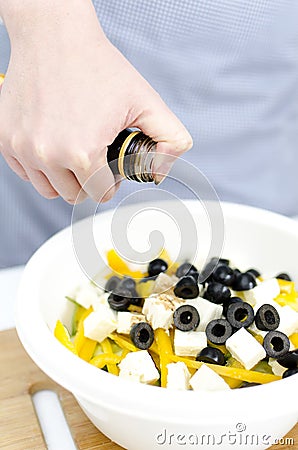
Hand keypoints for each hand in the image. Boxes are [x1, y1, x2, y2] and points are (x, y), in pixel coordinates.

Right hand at [0, 0, 191, 202]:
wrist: (54, 35)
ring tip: (75, 152)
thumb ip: (170, 140)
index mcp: (83, 152)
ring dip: (64, 178)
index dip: (110, 183)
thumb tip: (158, 173)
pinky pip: (25, 172)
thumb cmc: (96, 65)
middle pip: (74, 195)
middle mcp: (47, 154)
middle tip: (95, 158)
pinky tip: (54, 145)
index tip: (110, 168)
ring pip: (48, 189)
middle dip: (89, 183)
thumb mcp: (146, 101)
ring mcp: (22, 147)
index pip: (100, 194)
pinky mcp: (6, 139)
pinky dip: (41, 166)